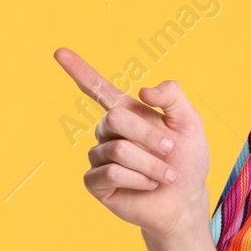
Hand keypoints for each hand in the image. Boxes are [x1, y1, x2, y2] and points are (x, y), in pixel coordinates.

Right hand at [54, 47, 210, 239]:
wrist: (185, 198)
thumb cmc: (187, 159)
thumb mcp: (191, 122)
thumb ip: (173, 96)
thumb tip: (142, 90)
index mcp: (128, 113)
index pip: (98, 88)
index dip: (79, 70)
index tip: (59, 52)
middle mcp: (108, 132)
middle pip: (116, 119)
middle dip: (150, 136)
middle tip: (170, 150)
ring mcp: (99, 157)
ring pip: (118, 150)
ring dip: (151, 164)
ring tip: (164, 174)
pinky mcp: (95, 182)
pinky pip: (111, 173)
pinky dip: (138, 179)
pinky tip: (148, 185)